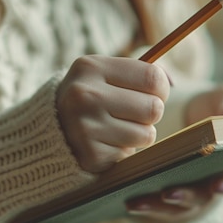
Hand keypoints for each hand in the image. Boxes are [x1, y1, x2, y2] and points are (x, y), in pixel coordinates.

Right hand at [57, 55, 170, 172]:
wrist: (51, 127)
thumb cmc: (91, 96)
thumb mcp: (105, 73)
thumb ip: (140, 72)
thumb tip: (171, 82)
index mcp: (90, 67)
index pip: (152, 78)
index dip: (161, 89)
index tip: (154, 93)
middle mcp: (84, 95)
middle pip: (153, 108)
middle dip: (150, 113)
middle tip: (134, 113)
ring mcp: (85, 127)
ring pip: (146, 134)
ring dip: (140, 134)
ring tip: (119, 127)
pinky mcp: (90, 155)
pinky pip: (130, 154)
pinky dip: (124, 150)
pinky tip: (106, 142)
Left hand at [126, 81, 222, 222]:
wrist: (184, 113)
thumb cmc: (211, 108)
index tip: (219, 184)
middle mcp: (209, 186)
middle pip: (201, 198)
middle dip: (185, 197)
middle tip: (169, 192)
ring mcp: (185, 192)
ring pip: (174, 206)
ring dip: (157, 204)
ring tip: (139, 199)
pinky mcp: (163, 195)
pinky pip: (154, 205)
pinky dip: (142, 204)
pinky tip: (128, 200)